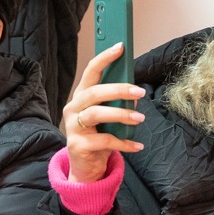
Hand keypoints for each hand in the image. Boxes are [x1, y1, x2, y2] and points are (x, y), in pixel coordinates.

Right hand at [60, 44, 145, 183]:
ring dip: (121, 114)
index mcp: (81, 96)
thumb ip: (115, 103)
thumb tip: (134, 90)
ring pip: (96, 114)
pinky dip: (123, 143)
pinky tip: (136, 145)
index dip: (105, 58)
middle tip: (140, 92)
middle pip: (94, 92)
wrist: (85, 167)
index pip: (91, 71)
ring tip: (139, 118)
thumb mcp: (107, 117)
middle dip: (118, 89)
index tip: (120, 47)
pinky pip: (103, 141)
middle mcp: (73, 108)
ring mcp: (73, 127)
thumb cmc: (98, 136)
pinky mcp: (78, 145)